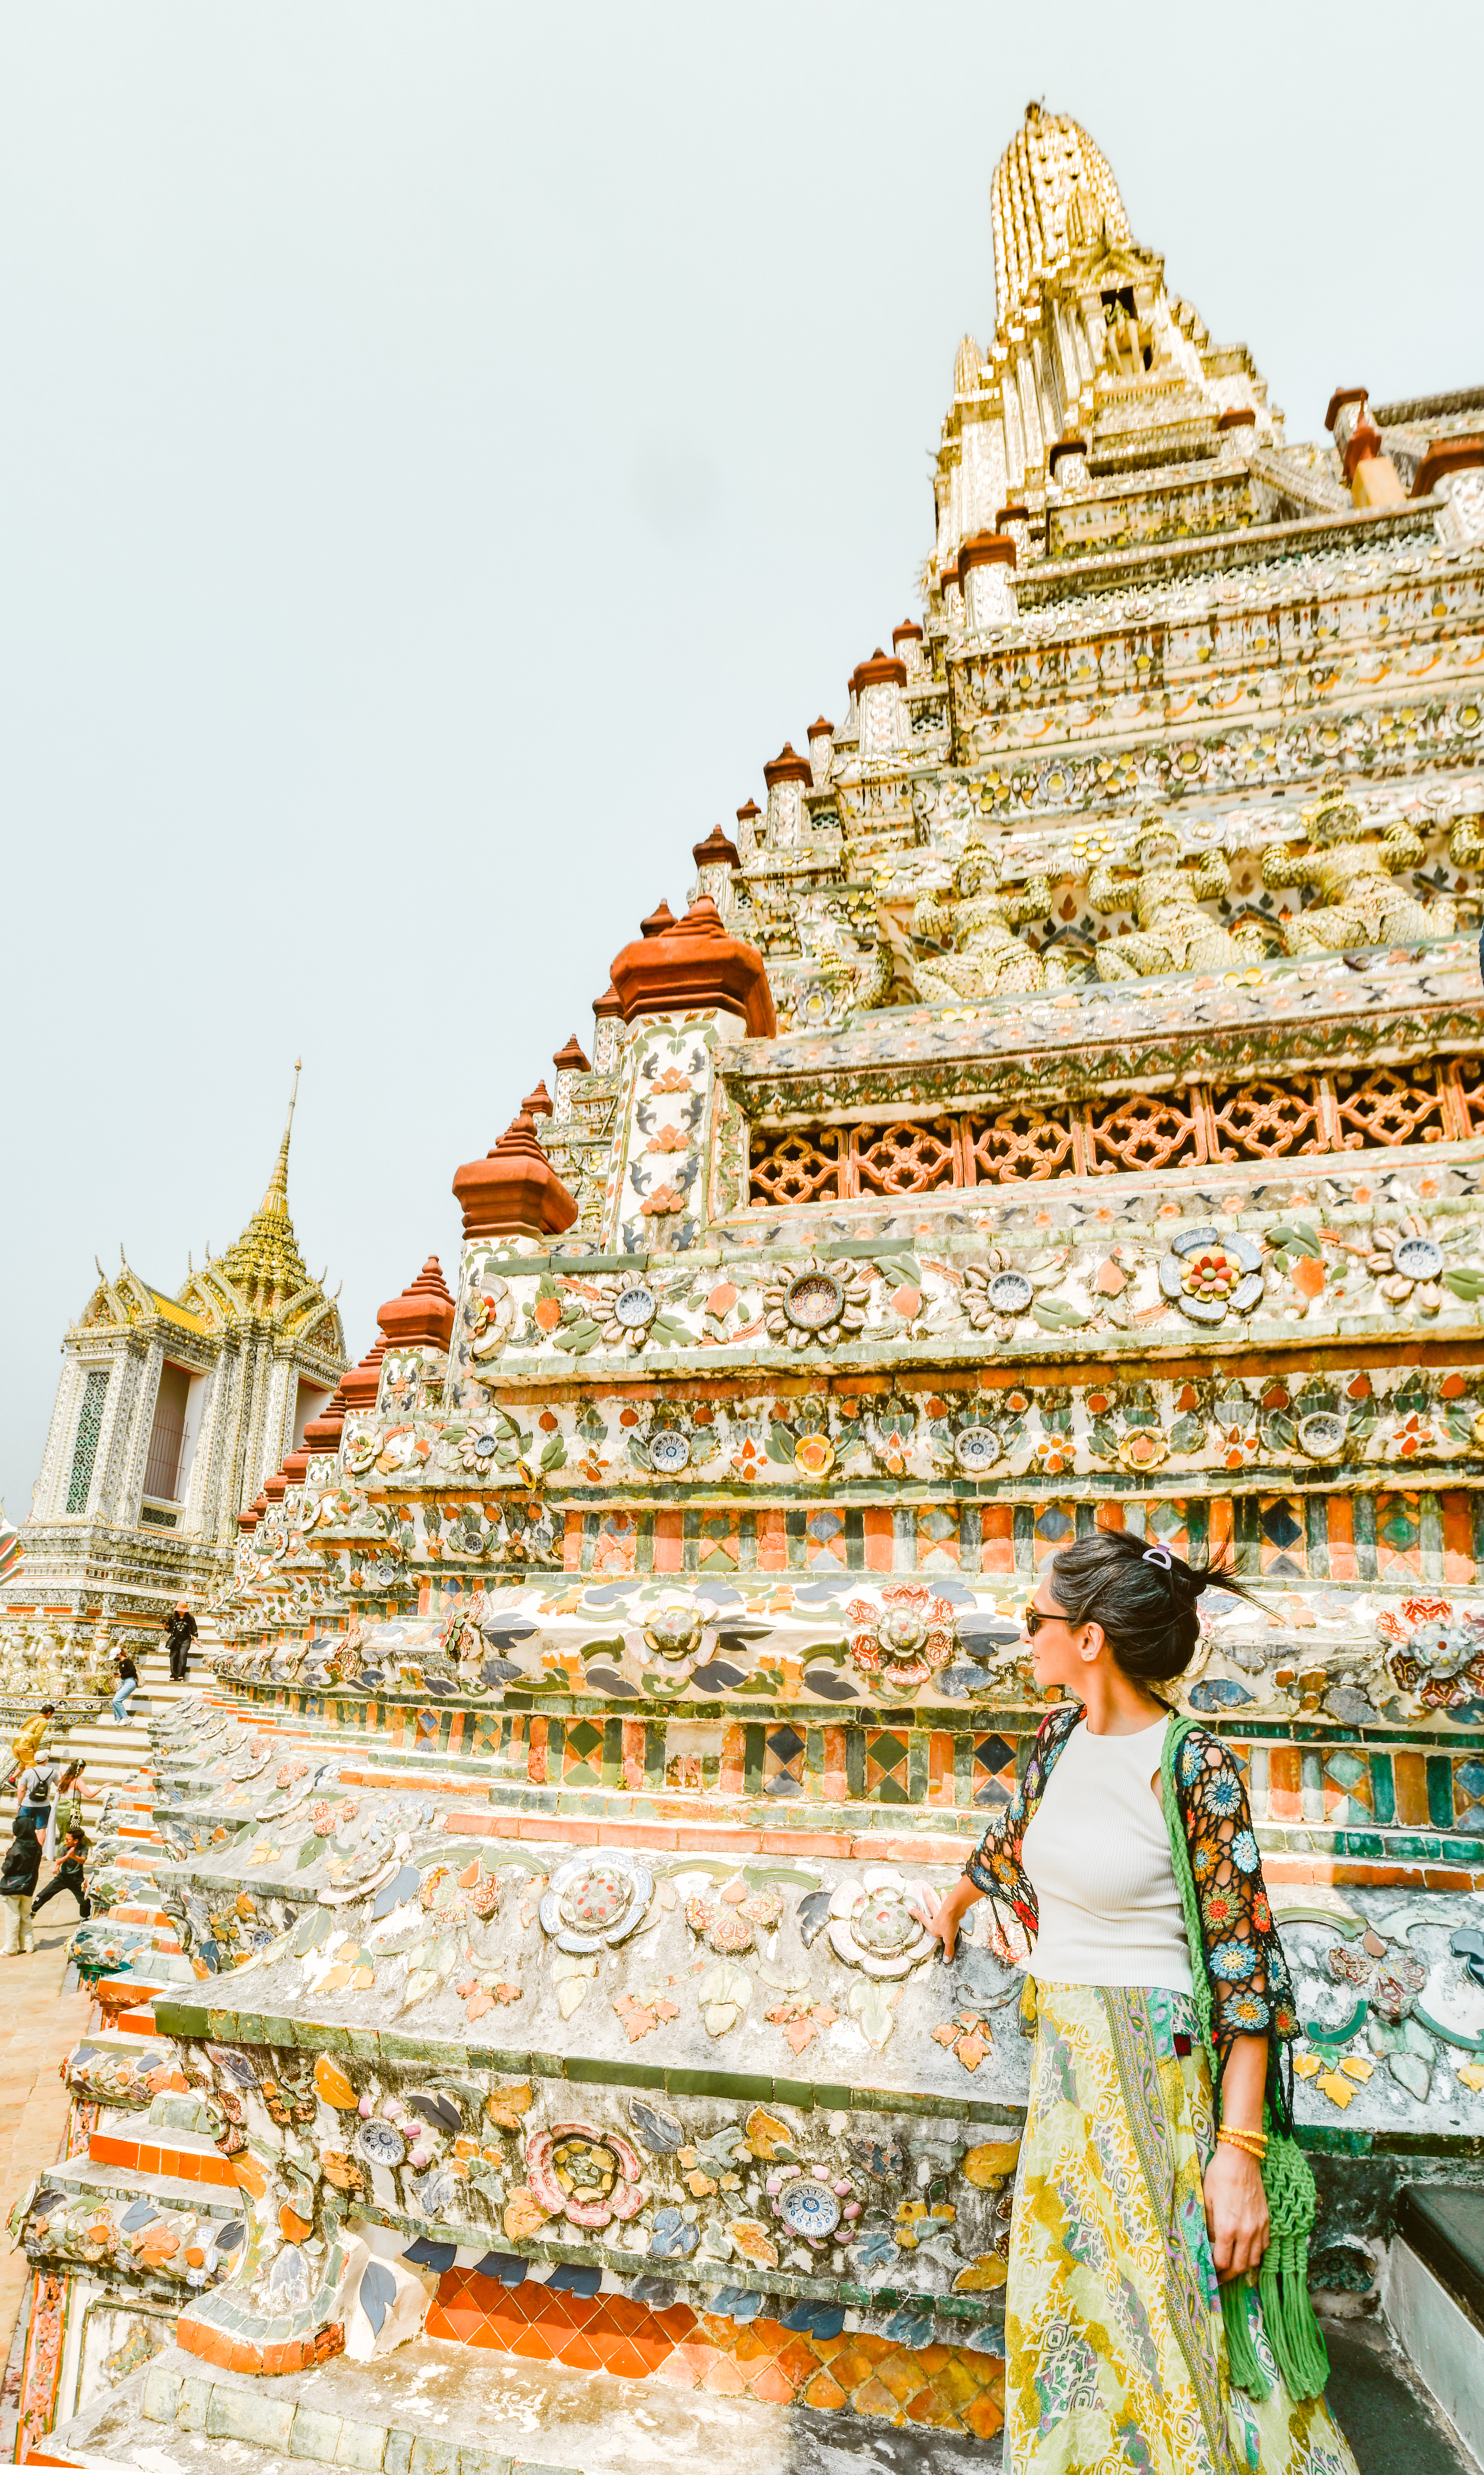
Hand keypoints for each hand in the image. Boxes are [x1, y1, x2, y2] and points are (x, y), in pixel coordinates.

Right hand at [909, 1879, 978, 1961]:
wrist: (955, 1911)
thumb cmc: (949, 1925)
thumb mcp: (948, 1939)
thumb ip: (948, 1949)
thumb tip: (946, 1961)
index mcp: (934, 1925)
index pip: (923, 1918)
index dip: (916, 1914)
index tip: (909, 1909)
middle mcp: (937, 1916)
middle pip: (931, 1906)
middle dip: (927, 1898)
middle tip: (924, 1889)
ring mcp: (944, 1910)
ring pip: (941, 1902)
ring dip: (941, 1897)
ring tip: (941, 1890)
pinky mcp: (952, 1906)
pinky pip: (952, 1902)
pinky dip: (952, 1899)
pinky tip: (954, 1896)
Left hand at [1204, 2140, 1269, 2281]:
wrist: (1241, 2159)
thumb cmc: (1219, 2177)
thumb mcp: (1206, 2201)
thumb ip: (1208, 2227)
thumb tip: (1207, 2245)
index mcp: (1227, 2228)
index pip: (1223, 2262)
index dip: (1215, 2272)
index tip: (1209, 2275)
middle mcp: (1246, 2232)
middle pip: (1239, 2266)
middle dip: (1228, 2276)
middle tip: (1219, 2278)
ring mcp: (1259, 2227)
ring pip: (1254, 2260)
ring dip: (1242, 2268)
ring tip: (1232, 2268)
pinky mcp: (1266, 2221)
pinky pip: (1263, 2246)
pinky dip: (1255, 2254)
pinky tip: (1246, 2252)